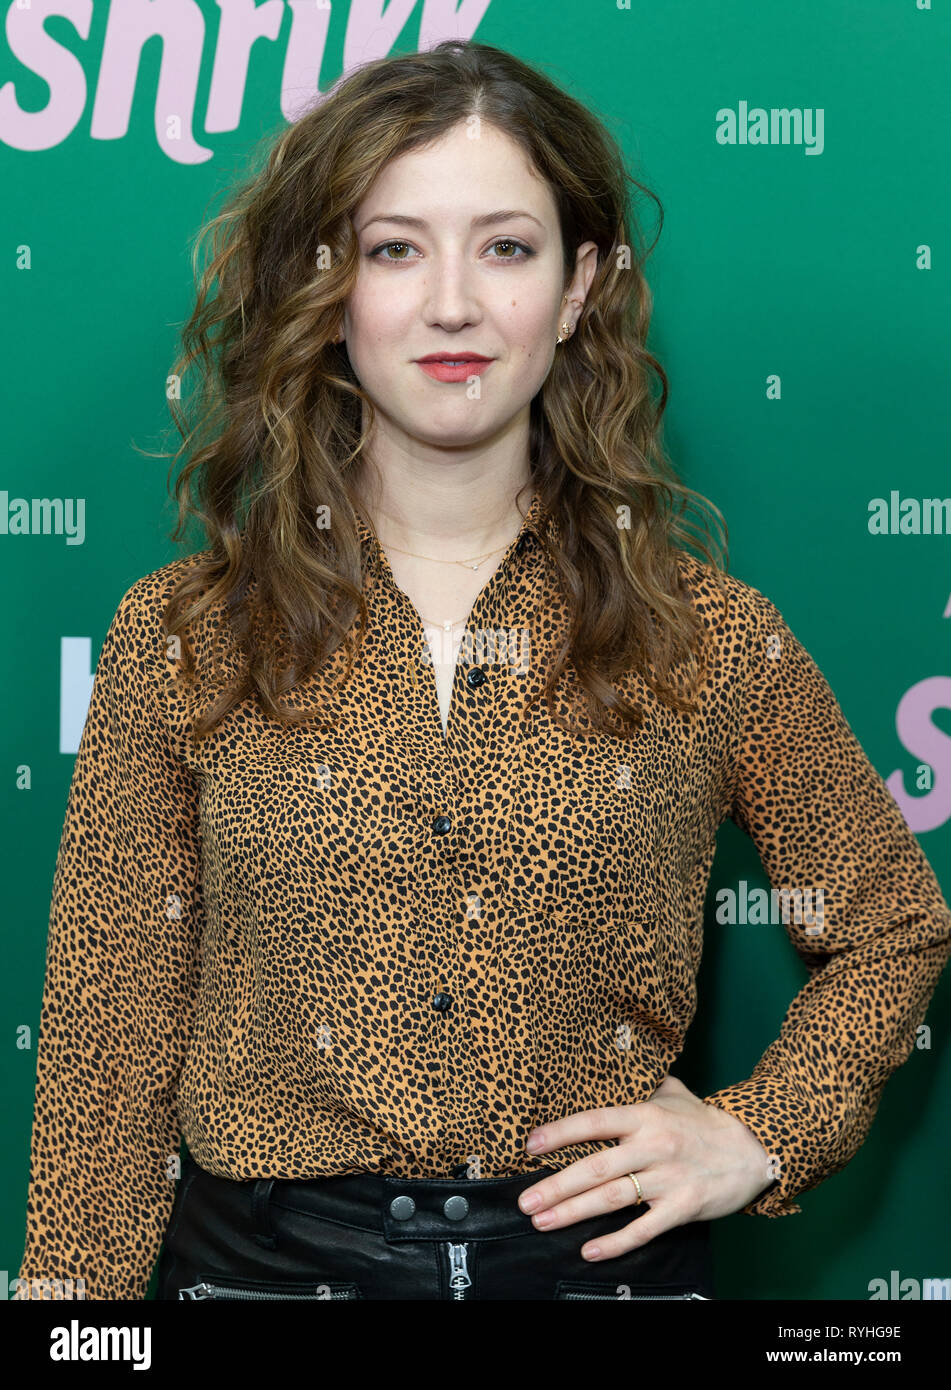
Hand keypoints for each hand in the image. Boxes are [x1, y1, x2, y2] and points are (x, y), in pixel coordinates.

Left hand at [517, 1074, 776, 1260]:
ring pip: (611, 1198)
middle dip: (555, 1185)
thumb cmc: (705, 1122)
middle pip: (595, 1167)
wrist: (754, 1150)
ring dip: (573, 1213)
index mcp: (646, 1115)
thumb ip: (642, 1087)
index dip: (560, 1133)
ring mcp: (668, 1178)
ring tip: (542, 1222)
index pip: (594, 1121)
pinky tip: (589, 1250)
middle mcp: (653, 1145)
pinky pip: (644, 1228)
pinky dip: (616, 1243)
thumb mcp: (674, 1094)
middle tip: (525, 1201)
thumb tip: (613, 1070)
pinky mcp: (683, 1207)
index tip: (530, 1145)